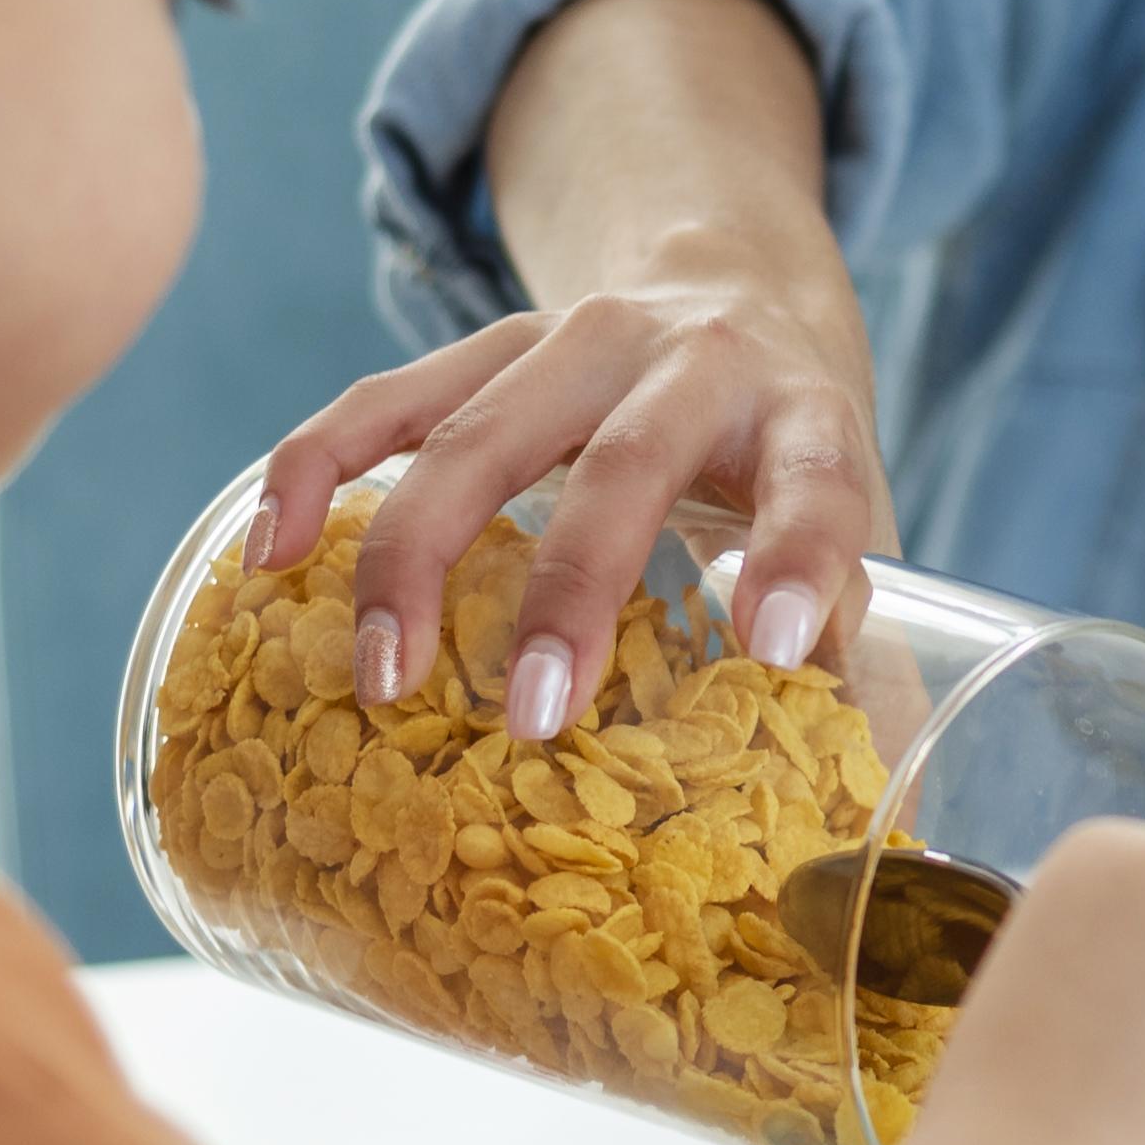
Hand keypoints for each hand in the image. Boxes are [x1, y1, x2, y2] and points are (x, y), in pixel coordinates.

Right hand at [247, 240, 894, 740]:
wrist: (735, 286)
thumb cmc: (791, 459)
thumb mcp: (850, 533)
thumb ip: (864, 667)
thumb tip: (873, 858)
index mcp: (807, 416)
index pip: (817, 480)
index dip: (801, 557)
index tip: (773, 648)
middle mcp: (694, 359)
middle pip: (626, 463)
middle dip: (573, 590)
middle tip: (531, 715)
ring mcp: (577, 337)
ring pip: (483, 428)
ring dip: (421, 551)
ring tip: (384, 675)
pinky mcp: (488, 341)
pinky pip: (387, 396)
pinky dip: (319, 465)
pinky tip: (271, 549)